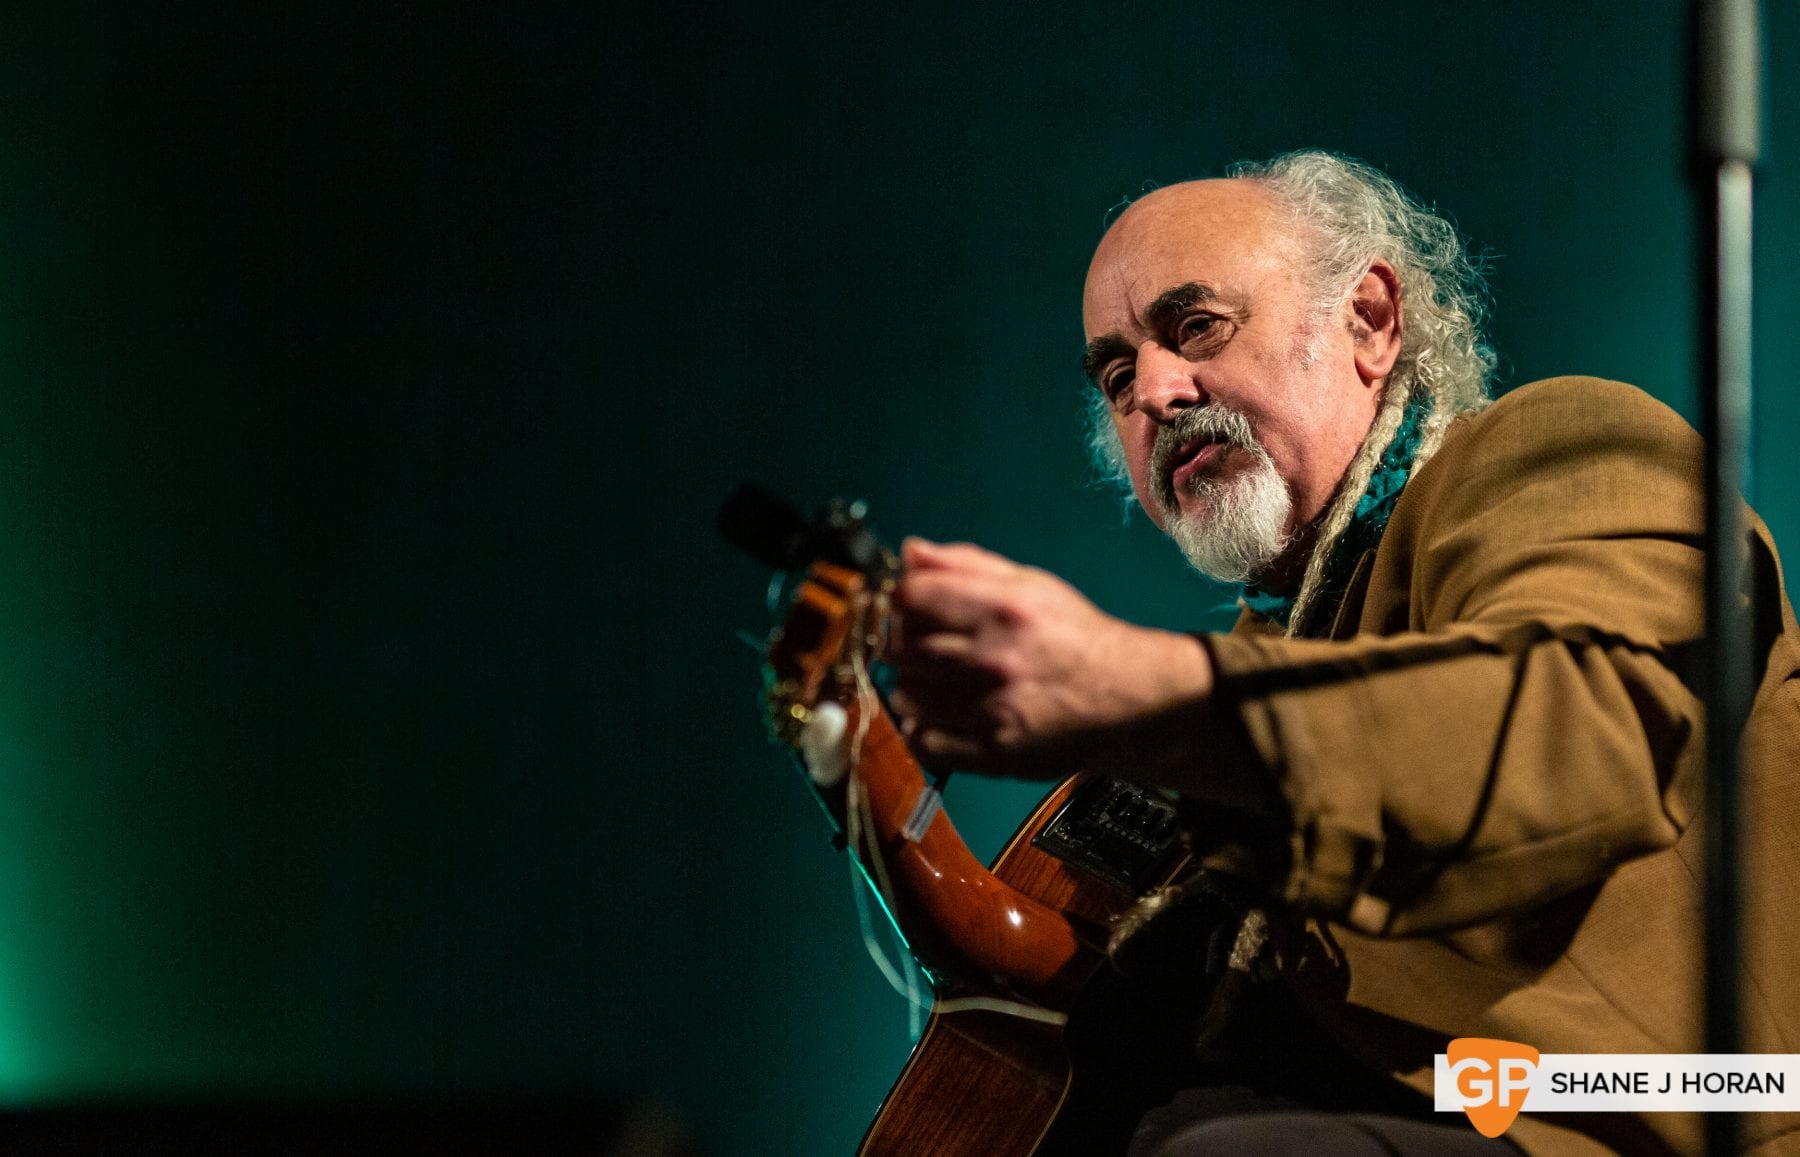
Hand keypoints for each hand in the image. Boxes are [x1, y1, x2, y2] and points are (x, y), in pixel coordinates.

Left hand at [886, 538, 1214, 779]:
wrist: (1127, 699)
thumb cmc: (1075, 637)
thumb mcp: (1029, 583)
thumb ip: (965, 564)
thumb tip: (910, 551)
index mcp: (1004, 608)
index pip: (914, 596)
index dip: (899, 597)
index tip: (906, 603)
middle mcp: (995, 658)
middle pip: (902, 646)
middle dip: (899, 640)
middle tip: (916, 641)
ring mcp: (993, 709)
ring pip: (908, 694)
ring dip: (911, 684)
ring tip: (935, 678)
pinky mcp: (994, 752)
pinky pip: (925, 741)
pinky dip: (921, 727)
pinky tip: (940, 713)